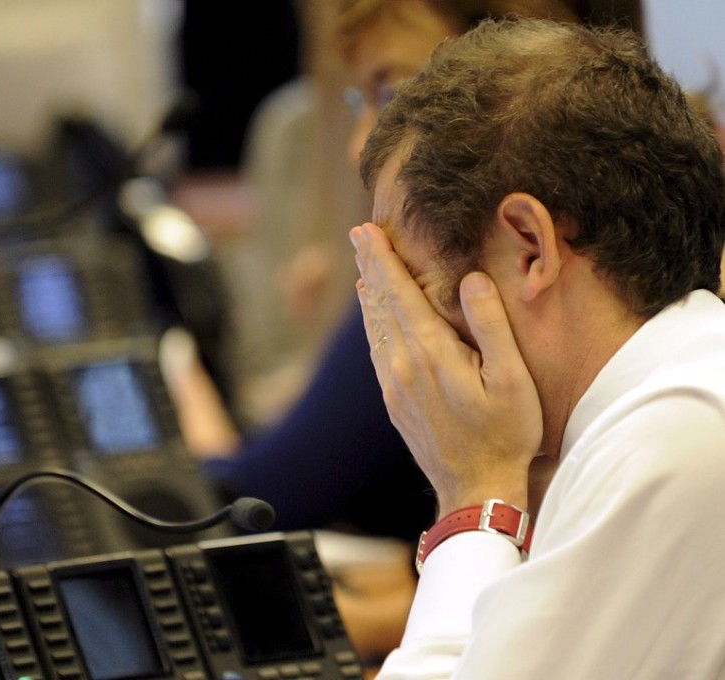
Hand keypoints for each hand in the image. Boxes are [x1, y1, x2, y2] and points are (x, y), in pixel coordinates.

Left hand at [349, 223, 541, 514]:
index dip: (384, 259)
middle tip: (358, 235)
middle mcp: (404, 365)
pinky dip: (372, 324)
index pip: (401, 293)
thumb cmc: (505, 435)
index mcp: (432, 353)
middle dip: (371, 266)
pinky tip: (373, 315)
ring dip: (369, 293)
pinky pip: (377, 351)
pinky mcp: (394, 402)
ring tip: (363, 266)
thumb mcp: (512, 379)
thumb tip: (472, 280)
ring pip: (375, 327)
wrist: (474, 490)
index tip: (367, 231)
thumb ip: (492, 326)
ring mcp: (394, 385)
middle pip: (381, 304)